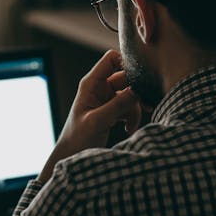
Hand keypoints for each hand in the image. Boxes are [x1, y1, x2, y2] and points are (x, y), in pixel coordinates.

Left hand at [37, 50, 141, 184]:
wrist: (71, 157)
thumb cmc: (77, 138)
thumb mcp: (98, 121)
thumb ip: (118, 104)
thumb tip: (138, 90)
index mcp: (91, 84)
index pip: (111, 59)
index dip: (126, 63)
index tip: (139, 79)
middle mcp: (99, 88)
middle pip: (126, 78)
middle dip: (136, 93)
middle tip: (144, 106)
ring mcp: (106, 100)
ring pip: (130, 95)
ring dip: (134, 110)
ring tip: (131, 126)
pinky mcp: (111, 111)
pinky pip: (128, 107)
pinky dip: (132, 118)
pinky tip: (128, 130)